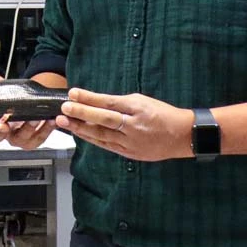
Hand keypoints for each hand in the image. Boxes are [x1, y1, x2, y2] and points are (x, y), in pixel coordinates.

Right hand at [0, 71, 56, 149]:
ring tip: (35, 118)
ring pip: (21, 138)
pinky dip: (45, 130)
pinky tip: (50, 120)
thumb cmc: (19, 101)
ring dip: (28, 128)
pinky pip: (39, 138)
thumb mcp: (7, 90)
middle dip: (1, 131)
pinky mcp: (35, 140)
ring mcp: (20, 138)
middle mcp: (5, 132)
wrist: (38, 104)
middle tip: (4, 124)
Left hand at [56, 87, 191, 160]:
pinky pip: (106, 145)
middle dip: (81, 114)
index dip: (89, 98)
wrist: (183, 136)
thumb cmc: (162, 114)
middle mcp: (134, 126)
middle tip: (64, 108)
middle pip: (104, 120)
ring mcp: (131, 142)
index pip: (109, 102)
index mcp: (138, 108)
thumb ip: (119, 103)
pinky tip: (79, 133)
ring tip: (64, 122)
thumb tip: (94, 102)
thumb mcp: (142, 101)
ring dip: (80, 128)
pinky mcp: (130, 153)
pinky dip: (91, 139)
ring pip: (102, 135)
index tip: (73, 93)